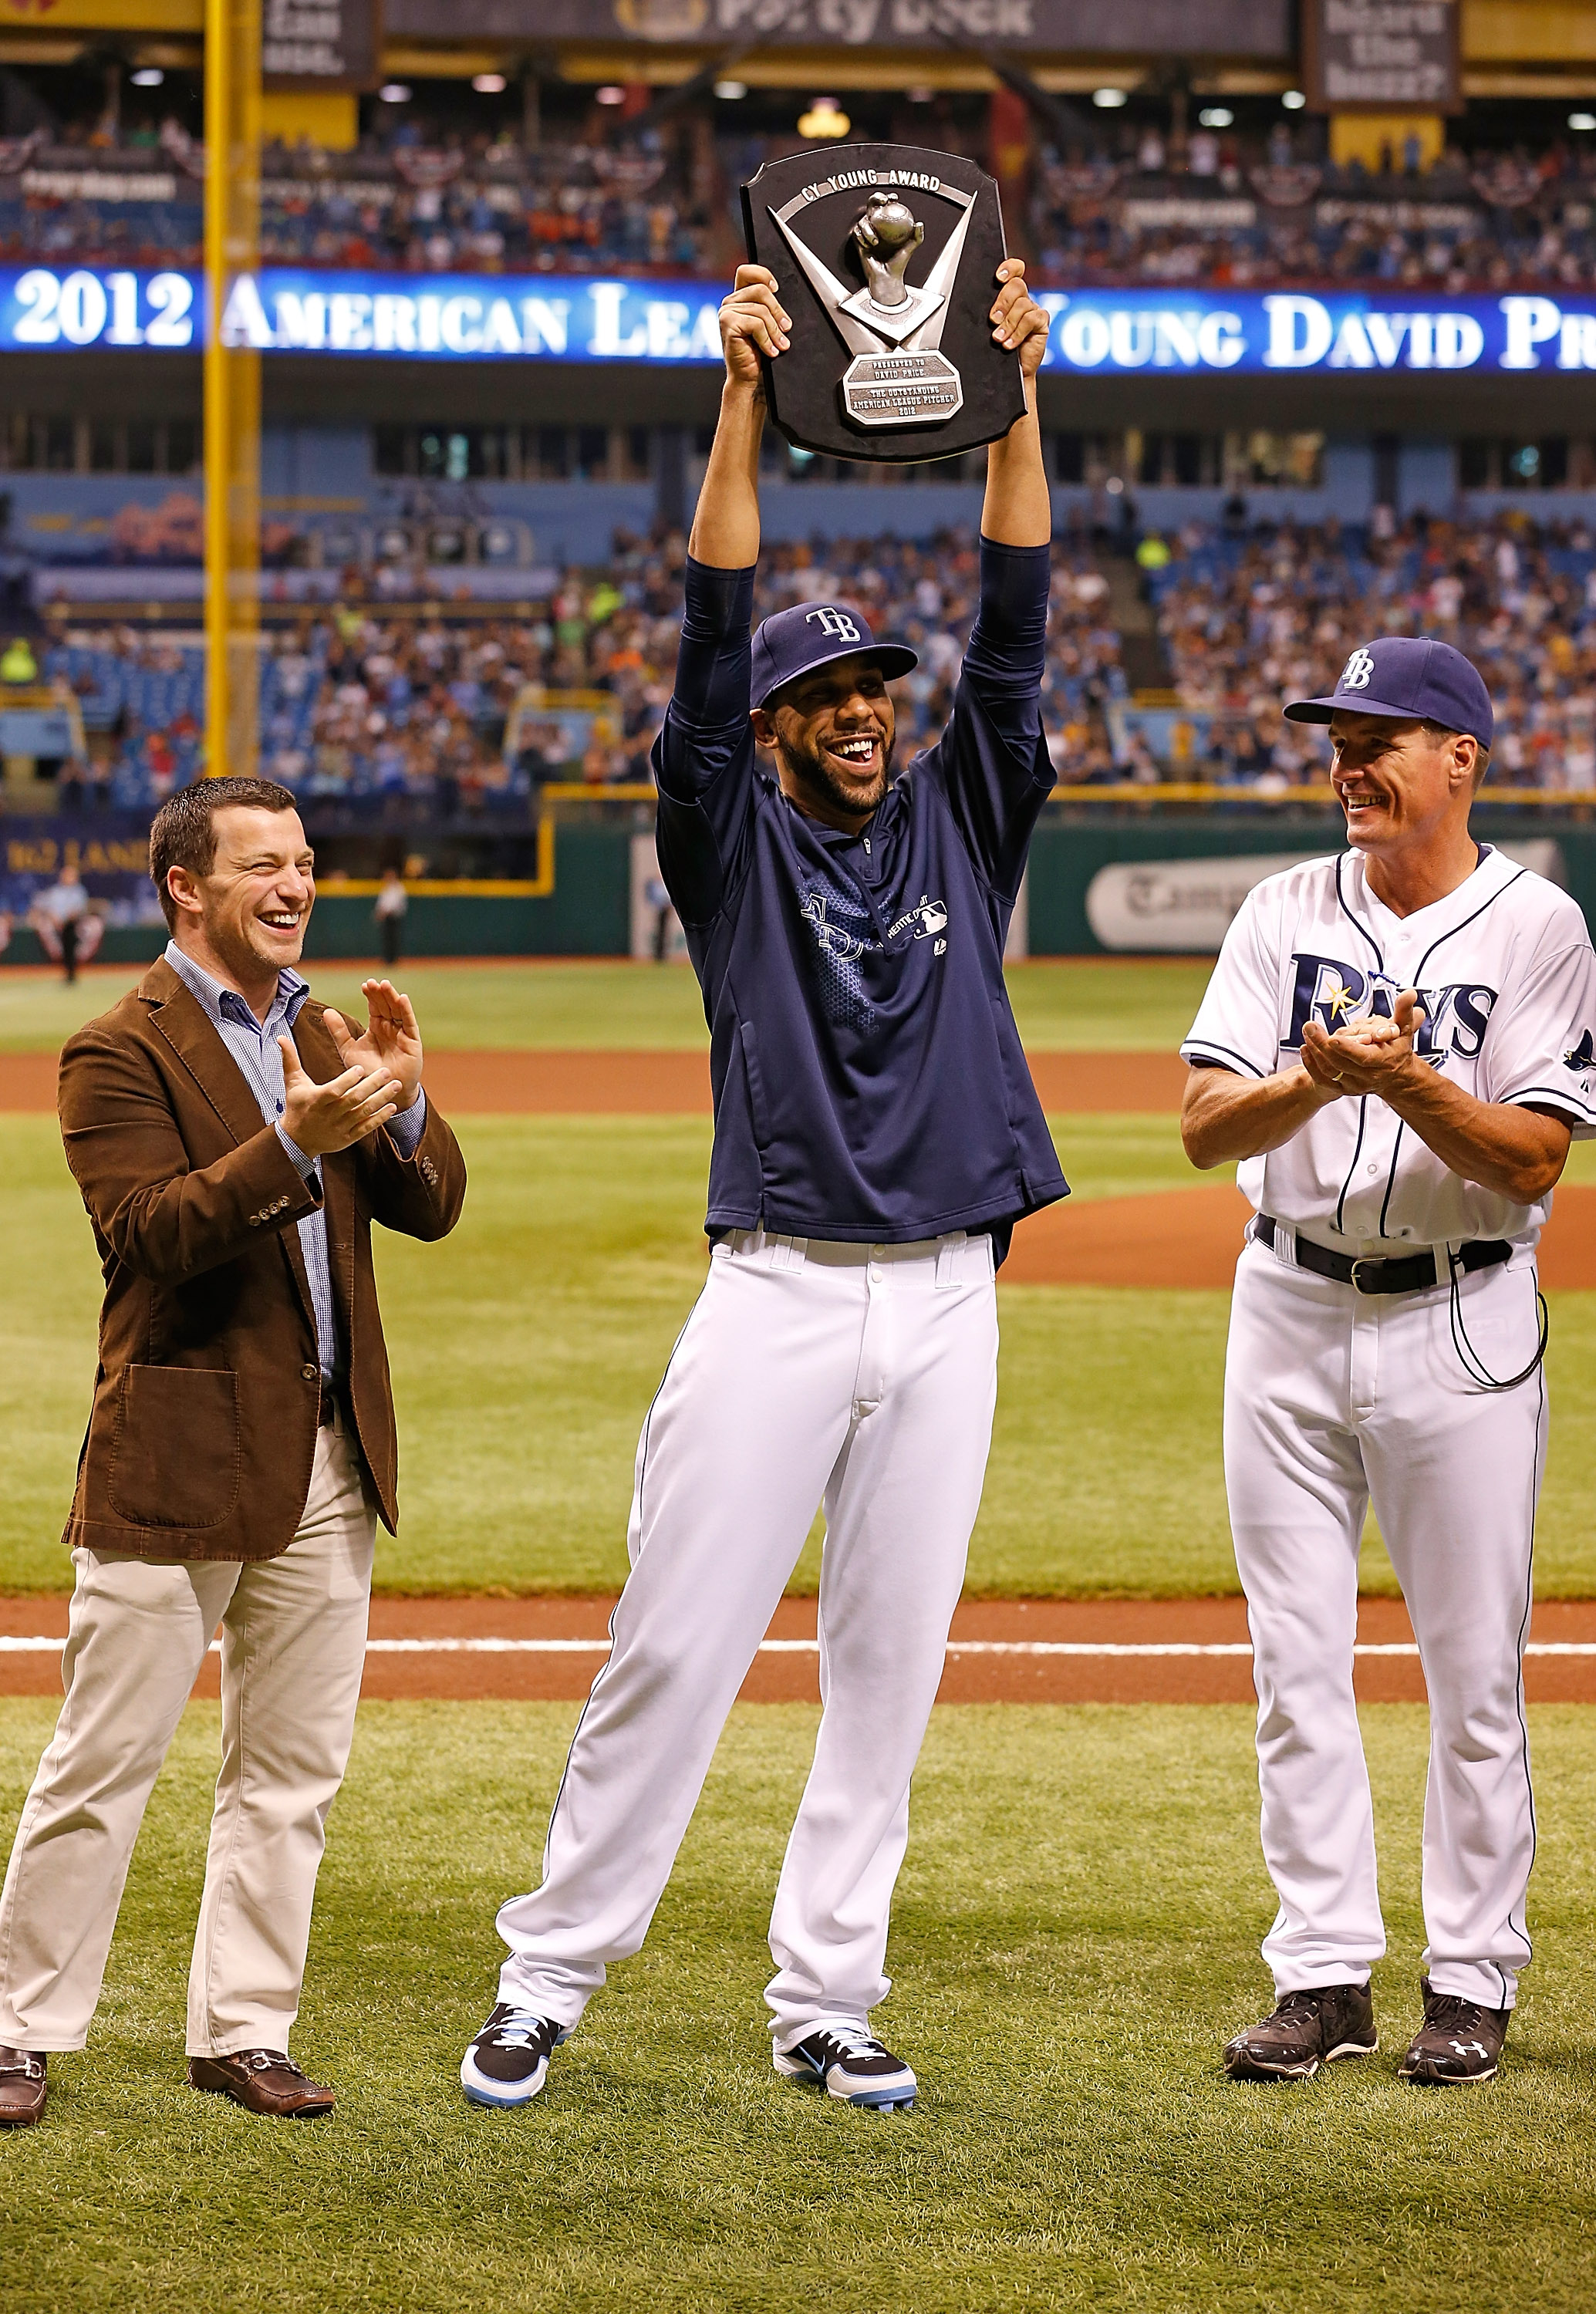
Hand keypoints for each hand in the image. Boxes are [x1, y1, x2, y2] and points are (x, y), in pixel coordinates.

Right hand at [279, 1037, 403, 1157]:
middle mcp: (329, 1115)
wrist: (297, 1140)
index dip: (347, 1081)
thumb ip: (290, 1059)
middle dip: (371, 1086)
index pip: (334, 1090)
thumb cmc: (297, 1106)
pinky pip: (367, 1128)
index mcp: (317, 1100)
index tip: (360, 1068)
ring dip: (381, 1099)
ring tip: (396, 1086)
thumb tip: (281, 1037)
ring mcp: (340, 1127)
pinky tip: (392, 1107)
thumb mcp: (293, 1083)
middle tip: (387, 1071)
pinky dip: (380, 1118)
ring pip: (363, 1113)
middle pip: (353, 1100)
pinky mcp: (349, 1137)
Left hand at [325, 981, 422, 1111]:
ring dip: (392, 997)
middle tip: (372, 983)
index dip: (371, 996)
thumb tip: (327, 1011)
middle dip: (380, 994)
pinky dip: (406, 1010)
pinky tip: (402, 998)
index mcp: (377, 1028)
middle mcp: (390, 1028)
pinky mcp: (412, 1042)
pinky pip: (410, 1023)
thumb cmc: (365, 1074)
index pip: (375, 1007)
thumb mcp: (348, 1050)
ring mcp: (402, 1034)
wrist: (380, 1093)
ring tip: (385, 985)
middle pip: (386, 1006)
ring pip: (398, 1011)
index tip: (364, 985)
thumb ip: (339, 1032)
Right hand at [719, 263, 789, 389]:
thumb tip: (783, 296)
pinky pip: (756, 323)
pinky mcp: (728, 323)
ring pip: (761, 309)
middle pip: (761, 290)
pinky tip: (769, 351)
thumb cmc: (760, 354)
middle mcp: (731, 303)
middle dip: (778, 311)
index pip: (747, 272)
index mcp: (740, 299)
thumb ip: (770, 308)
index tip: (776, 289)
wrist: (749, 379)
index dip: (763, 274)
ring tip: (780, 346)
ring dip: (774, 330)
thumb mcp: (769, 326)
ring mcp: (727, 312)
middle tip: (786, 329)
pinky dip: (767, 339)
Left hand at [990, 258, 1049, 378]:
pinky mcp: (1041, 323)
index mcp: (1007, 295)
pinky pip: (1031, 319)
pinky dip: (1018, 332)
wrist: (1009, 375)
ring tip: (999, 338)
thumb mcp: (985, 329)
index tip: (998, 277)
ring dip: (1008, 323)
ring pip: (1022, 304)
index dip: (1009, 268)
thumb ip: (983, 313)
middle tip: (993, 320)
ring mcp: (1032, 310)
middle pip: (1016, 285)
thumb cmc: (995, 351)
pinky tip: (1010, 344)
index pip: (1013, 271)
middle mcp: (1021, 299)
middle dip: (1002, 303)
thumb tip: (971, 306)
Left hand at [1301, 989, 1426, 1098]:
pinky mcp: (1343, 1088)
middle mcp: (1367, 1076)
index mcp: (1382, 1061)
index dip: (1347, 1049)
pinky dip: (1311, 1065)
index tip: (1333, 1038)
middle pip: (1340, 1063)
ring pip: (1329, 1071)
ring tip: (1307, 1033)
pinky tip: (1305, 1048)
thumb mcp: (1404, 1028)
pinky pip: (1323, 1079)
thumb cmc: (1397, 1048)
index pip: (1362, 1057)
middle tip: (1310, 1026)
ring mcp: (1354, 1084)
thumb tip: (1409, 993)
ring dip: (1315, 1052)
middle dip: (1323, 1044)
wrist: (1395, 1075)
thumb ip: (1404, 1010)